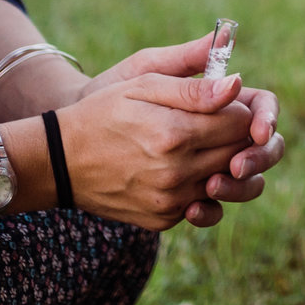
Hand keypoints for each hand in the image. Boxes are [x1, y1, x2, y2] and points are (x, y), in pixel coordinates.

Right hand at [58, 34, 284, 230]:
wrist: (61, 160)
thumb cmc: (104, 111)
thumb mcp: (143, 84)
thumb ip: (194, 88)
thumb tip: (236, 85)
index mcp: (175, 134)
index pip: (242, 122)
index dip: (240, 107)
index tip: (225, 101)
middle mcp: (176, 174)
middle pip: (239, 154)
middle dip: (238, 135)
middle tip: (217, 120)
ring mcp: (170, 201)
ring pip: (226, 181)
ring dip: (222, 162)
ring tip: (198, 143)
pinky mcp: (163, 219)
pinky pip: (202, 204)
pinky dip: (200, 185)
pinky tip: (182, 167)